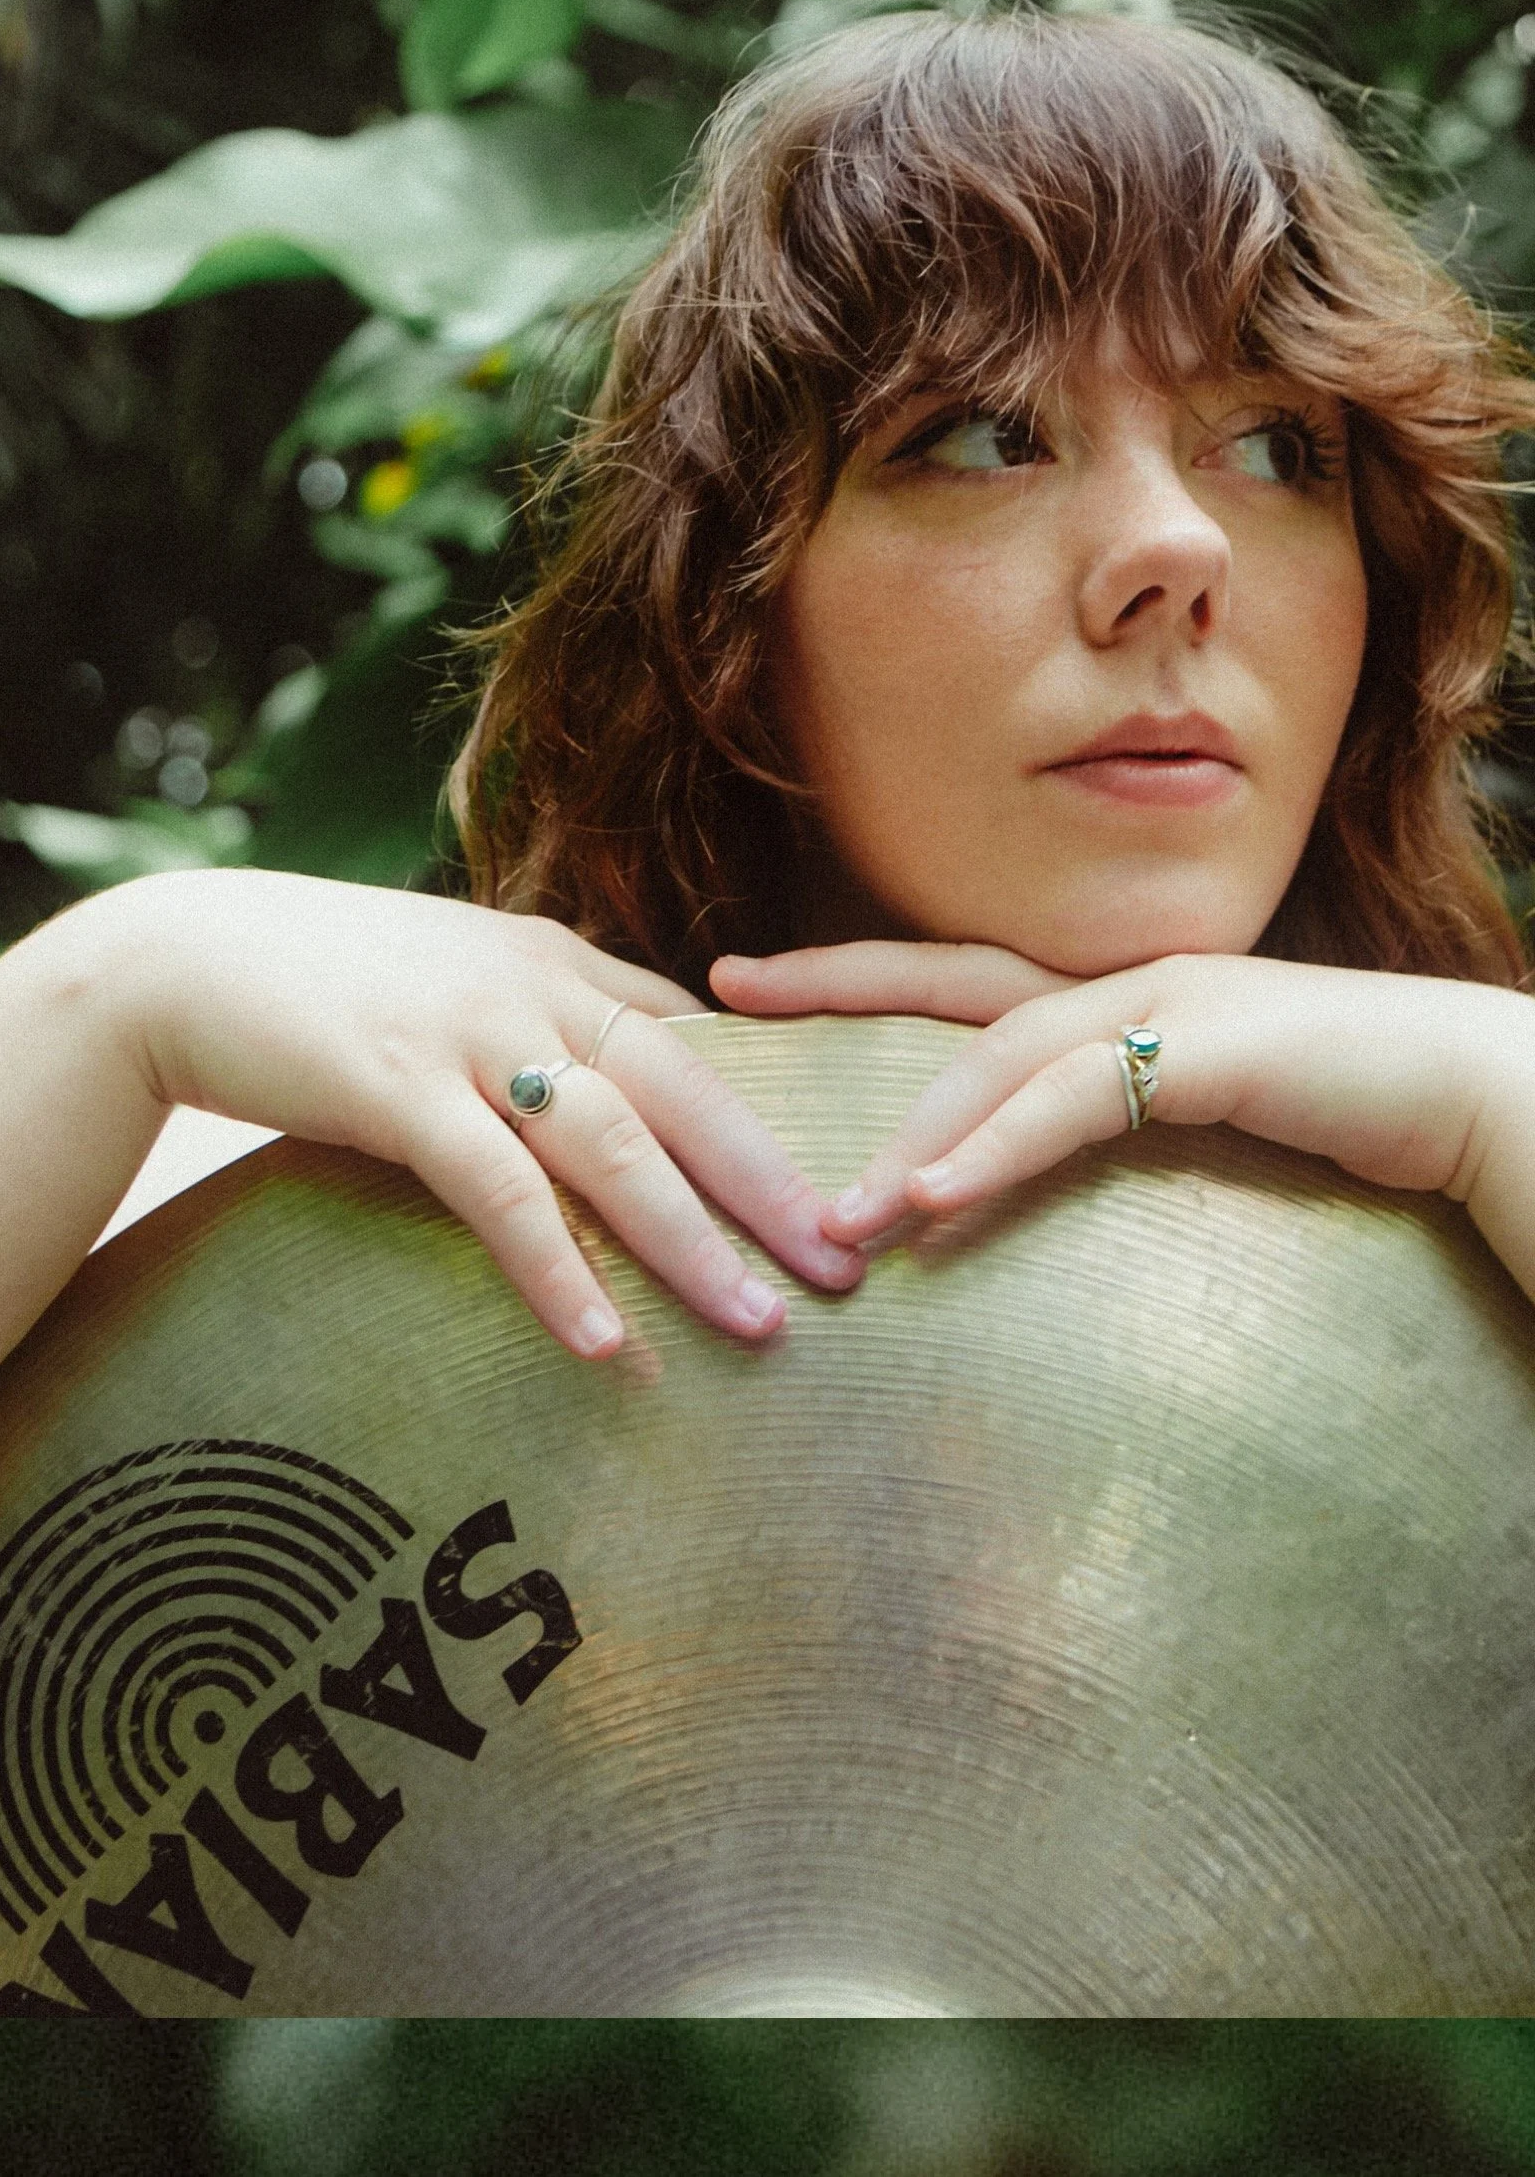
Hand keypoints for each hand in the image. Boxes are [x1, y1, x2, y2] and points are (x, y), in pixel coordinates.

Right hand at [110, 871, 861, 1360]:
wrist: (178, 960)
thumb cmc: (319, 984)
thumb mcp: (451, 982)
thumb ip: (535, 1027)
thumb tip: (611, 1109)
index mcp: (555, 958)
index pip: (696, 1039)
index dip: (778, 1113)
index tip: (848, 1185)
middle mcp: (532, 985)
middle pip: (687, 1092)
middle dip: (775, 1186)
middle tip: (851, 1269)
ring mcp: (467, 1033)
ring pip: (614, 1142)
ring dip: (692, 1239)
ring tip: (760, 1324)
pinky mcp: (396, 1089)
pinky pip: (497, 1192)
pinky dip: (557, 1268)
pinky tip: (603, 1340)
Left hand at [710, 939, 1524, 1263]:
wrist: (1480, 1092)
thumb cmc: (1347, 1113)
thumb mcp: (1202, 1120)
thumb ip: (1107, 1129)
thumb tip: (1002, 1184)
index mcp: (1112, 993)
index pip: (957, 976)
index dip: (853, 973)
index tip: (752, 980)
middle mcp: (1125, 979)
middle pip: (947, 975)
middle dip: (831, 985)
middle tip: (722, 997)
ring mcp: (1169, 1003)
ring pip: (1000, 1056)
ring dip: (908, 1134)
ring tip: (827, 1207)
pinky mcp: (1213, 1050)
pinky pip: (1076, 1103)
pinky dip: (995, 1150)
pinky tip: (929, 1198)